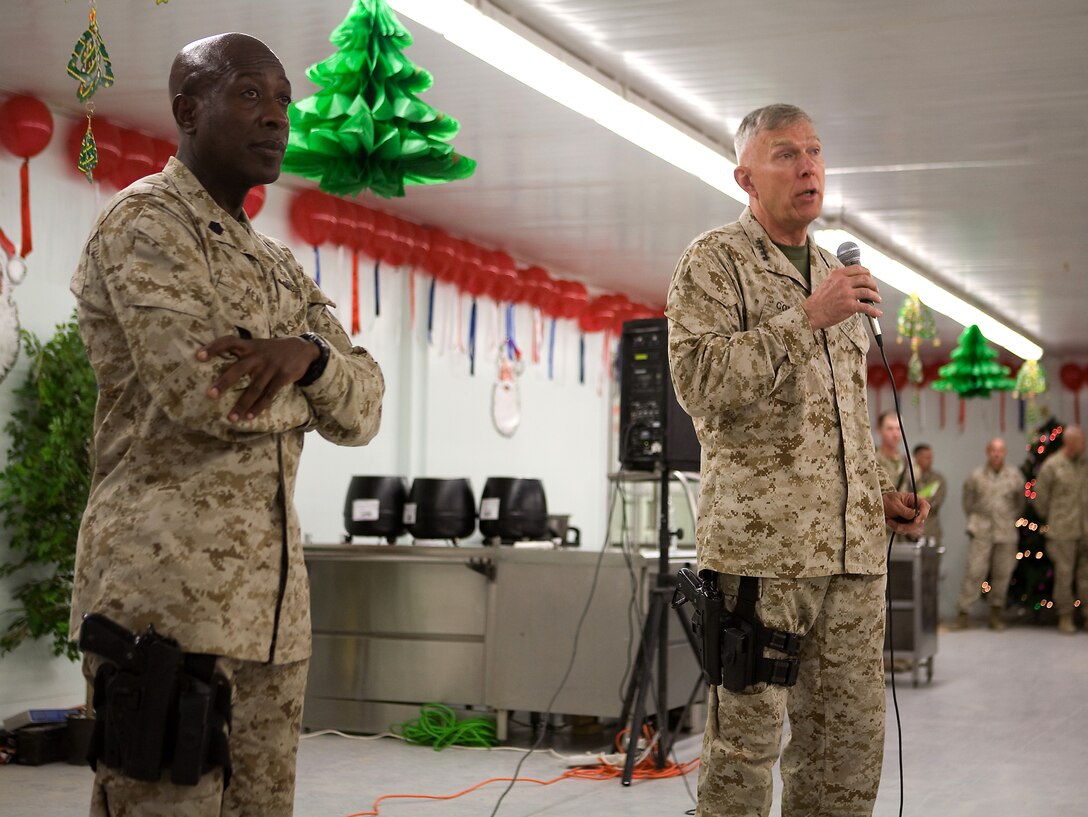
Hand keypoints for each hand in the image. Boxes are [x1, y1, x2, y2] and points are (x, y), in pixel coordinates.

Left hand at [197, 335, 318, 421]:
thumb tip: (218, 362)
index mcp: (250, 346)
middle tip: (210, 395)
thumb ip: (242, 351)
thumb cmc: (274, 349)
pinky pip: (269, 395)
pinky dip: (259, 407)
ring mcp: (271, 367)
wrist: (304, 348)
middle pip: (238, 369)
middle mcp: (258, 356)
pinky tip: (250, 416)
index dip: (213, 347)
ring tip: (231, 418)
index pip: (228, 342)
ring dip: (242, 404)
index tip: (198, 356)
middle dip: (224, 382)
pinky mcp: (283, 376)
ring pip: (254, 388)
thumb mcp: (258, 345)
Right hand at [803, 264, 882, 329]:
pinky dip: (874, 311)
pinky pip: (866, 307)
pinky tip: (877, 313)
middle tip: (875, 290)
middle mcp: (843, 282)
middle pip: (866, 279)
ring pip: (868, 292)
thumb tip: (852, 282)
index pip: (858, 269)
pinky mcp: (849, 306)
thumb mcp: (827, 283)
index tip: (870, 277)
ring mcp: (847, 294)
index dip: (867, 273)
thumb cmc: (818, 301)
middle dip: (873, 285)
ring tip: (877, 300)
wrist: (811, 313)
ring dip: (875, 296)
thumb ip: (839, 280)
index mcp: (838, 275)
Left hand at [882, 491, 929, 537]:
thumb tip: (914, 515)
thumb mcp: (894, 504)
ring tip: (890, 521)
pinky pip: (906, 531)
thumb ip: (904, 510)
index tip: (916, 521)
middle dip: (908, 526)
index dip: (923, 514)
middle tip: (898, 526)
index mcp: (915, 500)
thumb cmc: (887, 500)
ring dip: (901, 527)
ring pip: (913, 528)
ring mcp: (912, 518)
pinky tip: (891, 522)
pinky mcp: (907, 524)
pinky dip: (897, 529)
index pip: (925, 507)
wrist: (879, 505)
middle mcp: (915, 509)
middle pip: (920, 521)